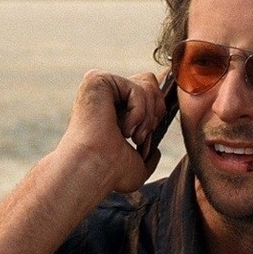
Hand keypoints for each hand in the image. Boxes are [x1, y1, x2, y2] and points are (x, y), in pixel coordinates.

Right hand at [55, 70, 166, 196]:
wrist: (96, 170)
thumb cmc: (111, 173)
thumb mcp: (138, 165)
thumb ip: (148, 157)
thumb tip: (156, 152)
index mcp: (113, 108)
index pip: (148, 91)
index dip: (156, 111)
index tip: (143, 137)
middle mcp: (104, 93)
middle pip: (150, 81)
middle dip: (154, 111)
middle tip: (139, 137)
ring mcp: (99, 84)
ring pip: (147, 84)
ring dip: (147, 116)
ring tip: (133, 136)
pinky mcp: (97, 80)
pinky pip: (136, 88)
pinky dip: (138, 112)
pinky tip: (124, 130)